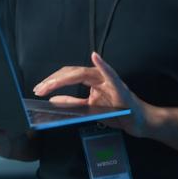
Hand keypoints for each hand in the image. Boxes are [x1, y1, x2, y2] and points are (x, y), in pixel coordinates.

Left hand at [32, 52, 157, 137]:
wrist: (139, 121)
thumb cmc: (118, 112)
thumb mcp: (90, 109)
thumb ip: (73, 103)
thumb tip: (53, 100)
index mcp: (92, 79)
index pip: (68, 76)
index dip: (52, 81)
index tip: (39, 89)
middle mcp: (99, 76)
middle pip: (72, 73)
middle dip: (53, 81)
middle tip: (39, 89)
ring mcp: (110, 80)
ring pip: (83, 73)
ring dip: (65, 78)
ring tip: (51, 83)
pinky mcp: (120, 87)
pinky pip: (111, 74)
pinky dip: (103, 65)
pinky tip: (96, 57)